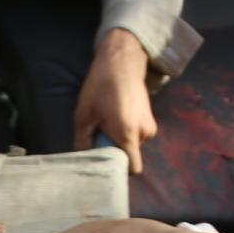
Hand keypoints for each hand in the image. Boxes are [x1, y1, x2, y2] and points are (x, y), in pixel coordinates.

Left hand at [72, 32, 157, 174]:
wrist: (121, 63)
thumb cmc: (100, 88)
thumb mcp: (83, 115)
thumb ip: (82, 141)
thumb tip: (84, 159)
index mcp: (128, 133)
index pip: (133, 167)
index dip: (120, 170)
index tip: (107, 164)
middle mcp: (144, 132)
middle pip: (130, 155)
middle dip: (115, 150)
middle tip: (100, 133)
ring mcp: (150, 125)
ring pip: (133, 144)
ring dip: (120, 139)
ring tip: (107, 121)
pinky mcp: (151, 119)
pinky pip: (137, 134)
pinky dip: (126, 131)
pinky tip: (116, 115)